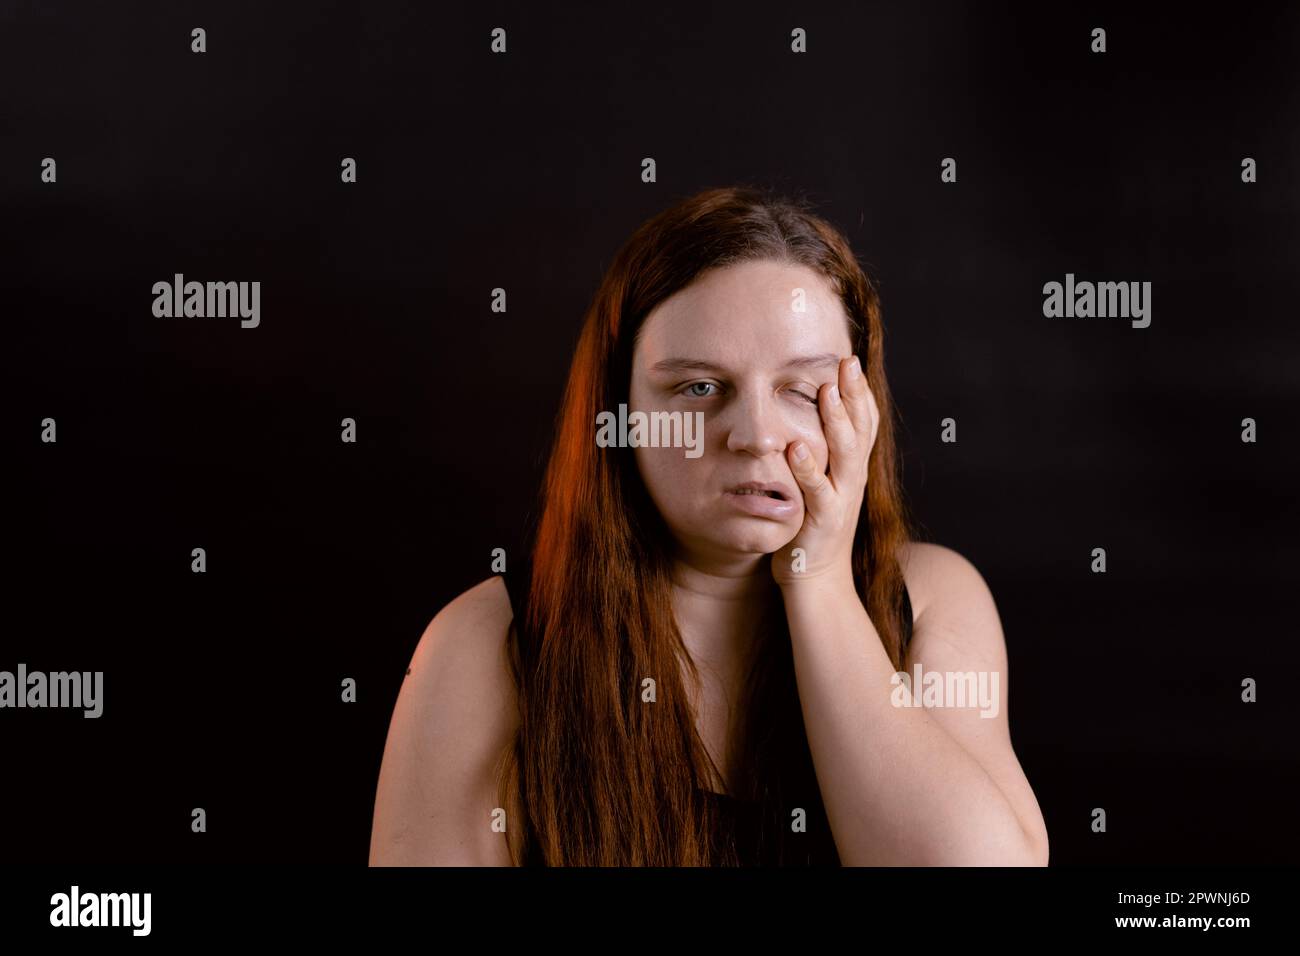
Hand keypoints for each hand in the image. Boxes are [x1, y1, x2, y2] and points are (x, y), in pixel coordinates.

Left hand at [771, 355, 878, 586]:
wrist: (817, 579)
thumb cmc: (814, 526)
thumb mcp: (823, 482)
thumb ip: (822, 452)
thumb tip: (809, 415)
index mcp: (853, 467)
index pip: (864, 422)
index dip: (860, 392)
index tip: (851, 360)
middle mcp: (854, 479)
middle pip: (860, 430)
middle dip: (854, 395)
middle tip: (847, 362)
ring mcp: (842, 499)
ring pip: (845, 455)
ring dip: (836, 422)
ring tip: (827, 392)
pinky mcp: (823, 520)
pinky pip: (817, 491)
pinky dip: (808, 468)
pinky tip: (796, 448)